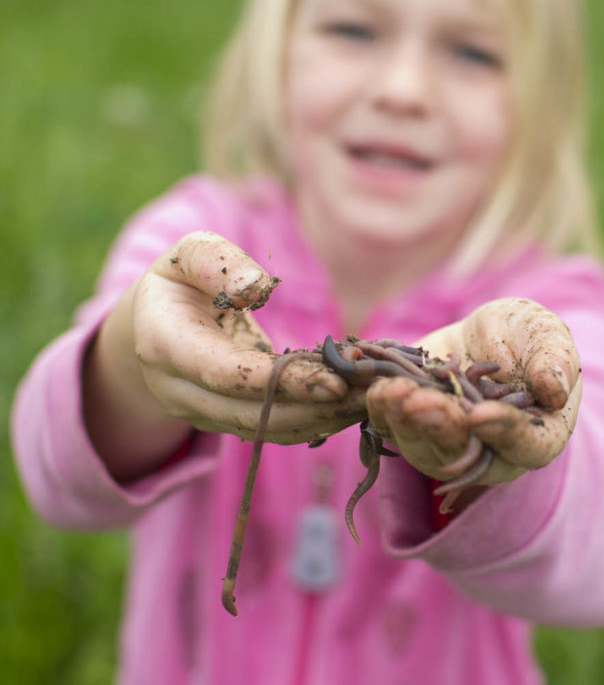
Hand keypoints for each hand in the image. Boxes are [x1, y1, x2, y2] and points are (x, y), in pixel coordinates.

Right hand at [85, 232, 364, 479]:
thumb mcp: (187, 254)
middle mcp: (179, 391)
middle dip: (315, 408)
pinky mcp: (226, 422)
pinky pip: (273, 429)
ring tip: (372, 399)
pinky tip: (354, 404)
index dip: (279, 382)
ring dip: (322, 420)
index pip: (225, 374)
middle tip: (372, 393)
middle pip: (252, 415)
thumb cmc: (177, 281)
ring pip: (267, 431)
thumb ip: (218, 262)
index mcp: (165, 344)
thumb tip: (257, 286)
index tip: (333, 381)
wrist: (149, 327)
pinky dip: (315, 420)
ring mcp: (201, 414)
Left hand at [364, 297, 580, 488]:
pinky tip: (371, 383)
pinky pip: (389, 426)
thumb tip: (554, 389)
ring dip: (402, 420)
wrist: (484, 337)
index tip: (479, 414)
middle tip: (422, 403)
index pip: (524, 445)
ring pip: (421, 446)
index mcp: (535, 436)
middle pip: (464, 454)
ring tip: (392, 390)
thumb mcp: (544, 335)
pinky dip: (378, 406)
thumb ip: (554, 359)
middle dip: (440, 428)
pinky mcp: (409, 426)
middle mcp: (488, 451)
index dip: (502, 431)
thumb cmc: (525, 339)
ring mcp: (444, 443)